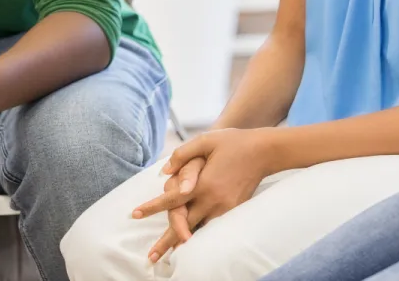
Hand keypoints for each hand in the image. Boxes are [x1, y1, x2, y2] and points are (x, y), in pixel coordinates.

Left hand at [134, 129, 273, 259]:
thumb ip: (183, 154)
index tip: (135, 214)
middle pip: (183, 224)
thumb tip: (164, 170)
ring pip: (199, 230)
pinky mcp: (234, 211)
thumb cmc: (233, 142)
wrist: (263, 151)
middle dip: (166, 241)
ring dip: (183, 243)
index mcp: (202, 182)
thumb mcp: (206, 140)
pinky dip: (201, 235)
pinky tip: (193, 243)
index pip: (171, 199)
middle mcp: (212, 199)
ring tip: (169, 257)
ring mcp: (224, 207)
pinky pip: (213, 226)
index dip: (152, 208)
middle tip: (151, 257)